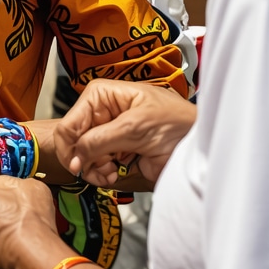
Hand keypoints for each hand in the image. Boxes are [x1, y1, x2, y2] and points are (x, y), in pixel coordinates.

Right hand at [54, 79, 196, 186]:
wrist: (198, 144)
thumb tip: (74, 157)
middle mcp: (101, 112)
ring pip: (83, 155)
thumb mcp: (135, 127)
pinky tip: (115, 172)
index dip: (70, 146)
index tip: (76, 166)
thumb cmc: (176, 123)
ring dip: (94, 168)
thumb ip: (100, 140)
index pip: (71, 121)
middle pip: (74, 140)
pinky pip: (96, 165)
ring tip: (111, 170)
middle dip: (84, 158)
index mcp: (101, 95)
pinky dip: (102, 173)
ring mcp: (108, 133)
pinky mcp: (117, 151)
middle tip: (98, 169)